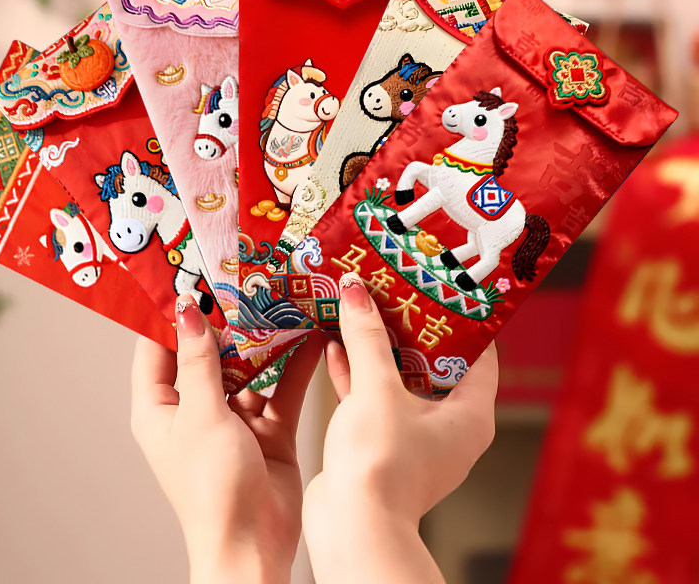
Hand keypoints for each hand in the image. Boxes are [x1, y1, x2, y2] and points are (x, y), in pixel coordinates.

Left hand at [131, 294, 321, 583]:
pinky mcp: (266, 428)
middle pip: (209, 353)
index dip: (172, 313)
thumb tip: (187, 312)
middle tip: (247, 281)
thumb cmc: (212, 490)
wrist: (254, 545)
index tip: (190, 276)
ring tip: (282, 301)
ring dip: (265, 340)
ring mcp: (232, 418)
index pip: (158, 348)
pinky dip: (293, 365)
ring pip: (248, 366)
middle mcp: (195, 409)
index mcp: (161, 409)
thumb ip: (199, 361)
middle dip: (229, 321)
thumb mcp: (201, 416)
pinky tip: (310, 338)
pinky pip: (279, 387)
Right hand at [303, 272, 497, 582]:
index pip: (480, 355)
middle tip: (396, 290)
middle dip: (410, 327)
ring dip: (379, 349)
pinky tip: (335, 346)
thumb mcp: (376, 388)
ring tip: (362, 309)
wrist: (350, 528)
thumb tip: (357, 291)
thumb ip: (368, 337)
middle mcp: (448, 428)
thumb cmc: (380, 466)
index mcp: (469, 415)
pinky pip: (375, 399)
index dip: (462, 320)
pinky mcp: (383, 446)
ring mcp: (414, 439)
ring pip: (400, 381)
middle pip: (434, 363)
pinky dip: (357, 373)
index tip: (442, 288)